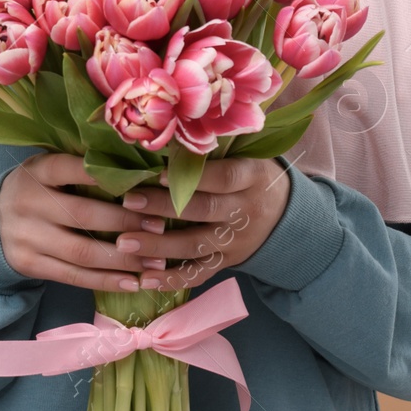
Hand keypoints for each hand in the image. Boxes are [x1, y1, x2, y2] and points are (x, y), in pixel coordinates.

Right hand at [0, 152, 173, 291]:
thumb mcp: (45, 168)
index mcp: (37, 171)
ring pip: (82, 252)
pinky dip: (105, 281)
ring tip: (155, 261)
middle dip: (127, 221)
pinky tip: (132, 282)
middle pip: (84, 215)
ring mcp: (28, 237)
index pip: (72, 168)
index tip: (145, 182)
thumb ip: (78, 166)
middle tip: (160, 225)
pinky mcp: (30, 265)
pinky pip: (73, 277)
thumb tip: (135, 164)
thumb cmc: (34, 189)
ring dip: (123, 259)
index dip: (107, 176)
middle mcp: (29, 203)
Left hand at [113, 157, 290, 291]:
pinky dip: (170, 280)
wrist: (285, 216)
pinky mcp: (226, 263)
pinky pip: (198, 274)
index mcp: (252, 177)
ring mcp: (235, 241)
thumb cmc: (252, 174)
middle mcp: (245, 210)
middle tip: (128, 203)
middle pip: (203, 211)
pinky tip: (142, 279)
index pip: (224, 177)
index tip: (158, 173)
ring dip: (158, 247)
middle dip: (163, 208)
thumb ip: (215, 148)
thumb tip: (167, 130)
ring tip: (124, 243)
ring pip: (195, 246)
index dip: (193, 177)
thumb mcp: (247, 154)